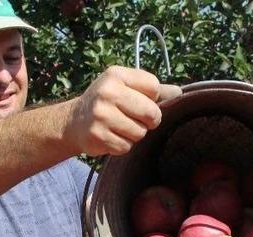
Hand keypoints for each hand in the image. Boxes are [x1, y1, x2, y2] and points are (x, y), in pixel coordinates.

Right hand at [65, 66, 181, 155]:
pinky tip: (111, 137)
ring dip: (134, 134)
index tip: (141, 102)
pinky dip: (122, 145)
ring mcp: (101, 115)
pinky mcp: (98, 135)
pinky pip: (126, 146)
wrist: (73, 122)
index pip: (154, 87)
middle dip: (149, 120)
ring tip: (120, 127)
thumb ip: (151, 90)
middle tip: (136, 119)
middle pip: (151, 113)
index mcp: (116, 75)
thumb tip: (179, 92)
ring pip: (140, 132)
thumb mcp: (125, 87)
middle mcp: (107, 92)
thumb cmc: (106, 102)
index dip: (153, 98)